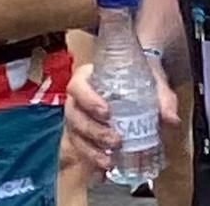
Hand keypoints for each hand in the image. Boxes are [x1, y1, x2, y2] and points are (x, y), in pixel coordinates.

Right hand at [64, 62, 180, 170]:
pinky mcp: (84, 134)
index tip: (106, 113)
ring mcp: (79, 117)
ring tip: (109, 161)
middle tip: (115, 141)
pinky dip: (91, 160)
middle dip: (93, 131)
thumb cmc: (136, 73)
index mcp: (88, 78)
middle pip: (74, 115)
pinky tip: (103, 171)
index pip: (78, 87)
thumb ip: (162, 96)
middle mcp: (77, 98)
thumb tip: (170, 119)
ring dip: (90, 149)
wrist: (133, 79)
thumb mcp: (151, 76)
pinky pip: (81, 148)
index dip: (88, 100)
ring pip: (75, 133)